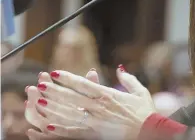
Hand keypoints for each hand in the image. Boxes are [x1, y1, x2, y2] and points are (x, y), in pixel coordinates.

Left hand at [25, 66, 155, 138]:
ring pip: (69, 114)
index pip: (83, 84)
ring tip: (38, 102)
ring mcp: (96, 122)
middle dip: (54, 91)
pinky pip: (73, 132)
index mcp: (108, 94)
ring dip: (53, 107)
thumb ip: (128, 79)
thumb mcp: (140, 92)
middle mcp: (99, 107)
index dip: (68, 78)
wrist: (151, 132)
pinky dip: (59, 129)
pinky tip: (47, 126)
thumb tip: (119, 68)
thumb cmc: (147, 113)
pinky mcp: (94, 135)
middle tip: (40, 85)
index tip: (55, 72)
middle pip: (72, 97)